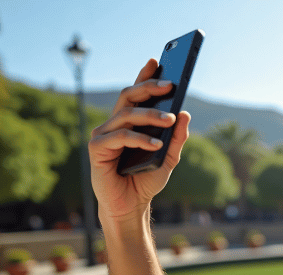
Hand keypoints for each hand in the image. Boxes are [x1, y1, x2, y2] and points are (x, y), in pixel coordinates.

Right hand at [89, 58, 190, 221]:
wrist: (130, 206)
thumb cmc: (145, 180)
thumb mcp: (168, 158)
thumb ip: (176, 138)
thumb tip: (185, 113)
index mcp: (129, 123)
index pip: (136, 94)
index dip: (144, 76)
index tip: (157, 60)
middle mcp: (113, 124)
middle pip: (128, 96)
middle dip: (149, 87)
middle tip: (170, 84)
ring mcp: (103, 135)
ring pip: (126, 115)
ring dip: (150, 115)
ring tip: (169, 120)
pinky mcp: (97, 150)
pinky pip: (120, 137)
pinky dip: (139, 139)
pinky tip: (155, 144)